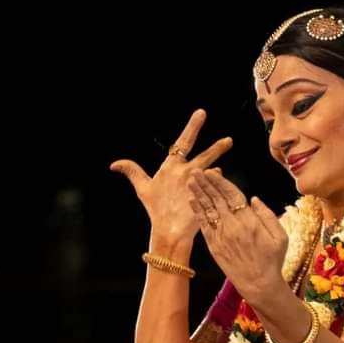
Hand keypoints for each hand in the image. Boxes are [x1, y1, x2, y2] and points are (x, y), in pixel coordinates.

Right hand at [110, 109, 232, 243]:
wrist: (169, 229)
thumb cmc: (156, 209)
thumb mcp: (143, 188)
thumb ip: (132, 172)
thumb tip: (114, 164)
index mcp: (171, 167)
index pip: (183, 142)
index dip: (192, 126)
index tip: (201, 113)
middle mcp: (185, 172)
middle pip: (204, 155)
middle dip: (217, 146)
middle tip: (229, 140)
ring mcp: (196, 183)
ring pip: (212, 167)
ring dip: (218, 158)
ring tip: (228, 146)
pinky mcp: (204, 194)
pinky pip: (215, 183)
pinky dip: (218, 178)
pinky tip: (220, 177)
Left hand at [187, 169, 288, 307]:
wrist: (259, 284)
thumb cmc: (272, 260)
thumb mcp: (280, 236)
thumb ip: (267, 215)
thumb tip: (254, 199)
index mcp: (250, 221)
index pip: (233, 195)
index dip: (221, 182)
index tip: (213, 171)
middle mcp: (233, 226)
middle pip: (217, 199)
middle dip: (206, 183)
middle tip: (195, 170)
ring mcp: (221, 236)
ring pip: (207, 210)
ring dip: (198, 194)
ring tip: (190, 181)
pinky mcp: (214, 246)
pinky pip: (203, 225)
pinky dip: (197, 212)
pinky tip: (192, 201)